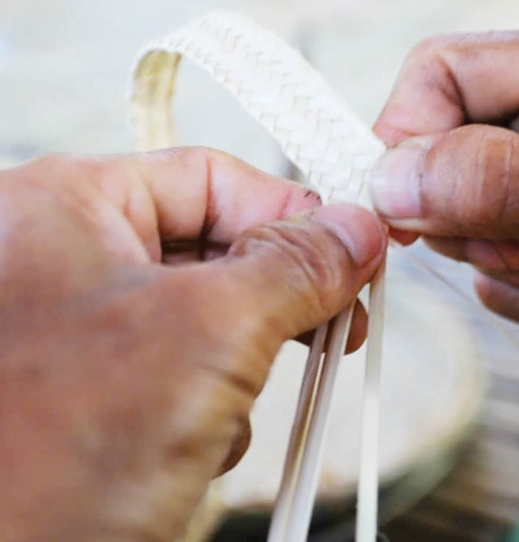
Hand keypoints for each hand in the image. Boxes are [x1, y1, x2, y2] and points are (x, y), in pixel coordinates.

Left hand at [0, 148, 385, 540]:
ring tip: (229, 407)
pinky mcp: (93, 392)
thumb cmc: (54, 451)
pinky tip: (198, 444)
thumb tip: (354, 230)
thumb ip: (295, 268)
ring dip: (240, 365)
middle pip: (212, 248)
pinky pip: (182, 371)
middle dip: (272, 301)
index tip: (352, 250)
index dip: (291, 213)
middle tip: (334, 323)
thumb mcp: (211, 332)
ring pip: (206, 317)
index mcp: (65, 208)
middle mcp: (64, 260)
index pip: (211, 178)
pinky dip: (209, 407)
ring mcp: (77, 332)